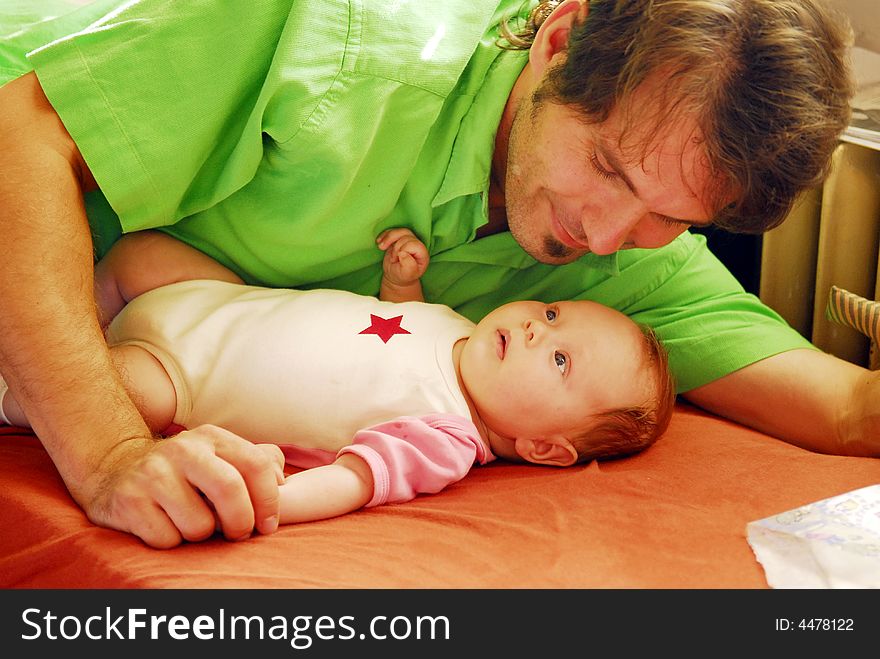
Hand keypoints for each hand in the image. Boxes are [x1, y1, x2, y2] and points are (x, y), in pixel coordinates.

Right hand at [84, 425, 284, 547]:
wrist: (116, 469)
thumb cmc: (184, 471)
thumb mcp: (219, 455)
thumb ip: (257, 461)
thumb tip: (281, 480)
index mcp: (211, 437)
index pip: (255, 464)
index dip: (269, 500)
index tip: (268, 525)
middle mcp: (183, 449)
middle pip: (230, 490)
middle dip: (241, 522)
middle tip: (239, 534)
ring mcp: (153, 474)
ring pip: (199, 525)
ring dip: (201, 535)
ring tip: (191, 523)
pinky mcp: (129, 501)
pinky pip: (168, 540)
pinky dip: (172, 541)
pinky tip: (164, 525)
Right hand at [376, 228, 428, 287]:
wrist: (396, 276)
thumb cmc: (403, 276)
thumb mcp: (407, 274)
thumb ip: (409, 265)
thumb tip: (402, 253)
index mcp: (422, 253)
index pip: (412, 244)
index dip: (402, 250)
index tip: (397, 260)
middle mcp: (417, 245)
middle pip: (406, 236)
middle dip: (395, 247)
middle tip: (392, 259)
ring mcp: (408, 240)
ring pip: (400, 231)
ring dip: (388, 238)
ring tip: (381, 247)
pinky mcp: (399, 238)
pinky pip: (392, 231)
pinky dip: (384, 235)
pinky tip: (379, 242)